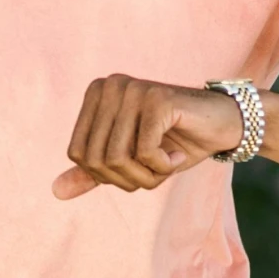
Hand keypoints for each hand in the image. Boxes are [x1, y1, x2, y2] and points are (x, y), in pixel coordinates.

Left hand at [53, 76, 245, 199]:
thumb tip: (55, 192)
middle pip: (96, 159)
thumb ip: (94, 172)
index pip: (78, 154)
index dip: (108, 175)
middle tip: (155, 169)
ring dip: (146, 175)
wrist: (223, 125)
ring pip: (118, 158)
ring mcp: (132, 90)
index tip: (137, 165)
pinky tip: (178, 155)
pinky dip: (163, 167)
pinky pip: (145, 153)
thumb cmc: (175, 140)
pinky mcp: (156, 99)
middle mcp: (109, 86)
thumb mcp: (131, 161)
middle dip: (128, 178)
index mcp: (96, 94)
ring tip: (168, 162)